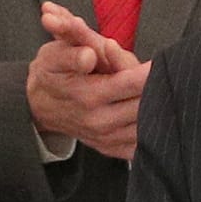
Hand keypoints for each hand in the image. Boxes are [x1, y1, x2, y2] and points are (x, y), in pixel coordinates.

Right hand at [26, 4, 148, 160]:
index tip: (158, 63)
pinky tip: (151, 113)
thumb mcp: (53, 55)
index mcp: (87, 95)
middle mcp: (98, 121)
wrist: (39, 105)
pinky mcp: (110, 149)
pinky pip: (140, 146)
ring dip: (157, 107)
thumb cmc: (52, 73)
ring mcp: (105, 138)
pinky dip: (151, 130)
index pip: (130, 84)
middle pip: (144, 105)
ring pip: (147, 126)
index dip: (148, 72)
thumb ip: (71, 52)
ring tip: (159, 90)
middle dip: (157, 88)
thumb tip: (88, 56)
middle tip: (162, 74)